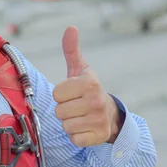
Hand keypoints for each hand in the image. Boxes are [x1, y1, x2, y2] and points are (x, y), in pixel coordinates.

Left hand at [52, 26, 122, 147]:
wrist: (110, 114)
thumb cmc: (88, 90)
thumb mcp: (80, 69)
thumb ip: (72, 50)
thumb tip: (70, 27)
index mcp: (89, 83)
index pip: (57, 93)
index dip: (61, 94)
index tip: (72, 93)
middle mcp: (96, 100)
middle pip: (59, 111)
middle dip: (64, 109)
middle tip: (76, 106)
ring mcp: (98, 120)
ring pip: (65, 125)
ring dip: (69, 123)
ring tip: (80, 116)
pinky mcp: (97, 136)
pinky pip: (74, 139)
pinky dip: (76, 136)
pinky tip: (85, 128)